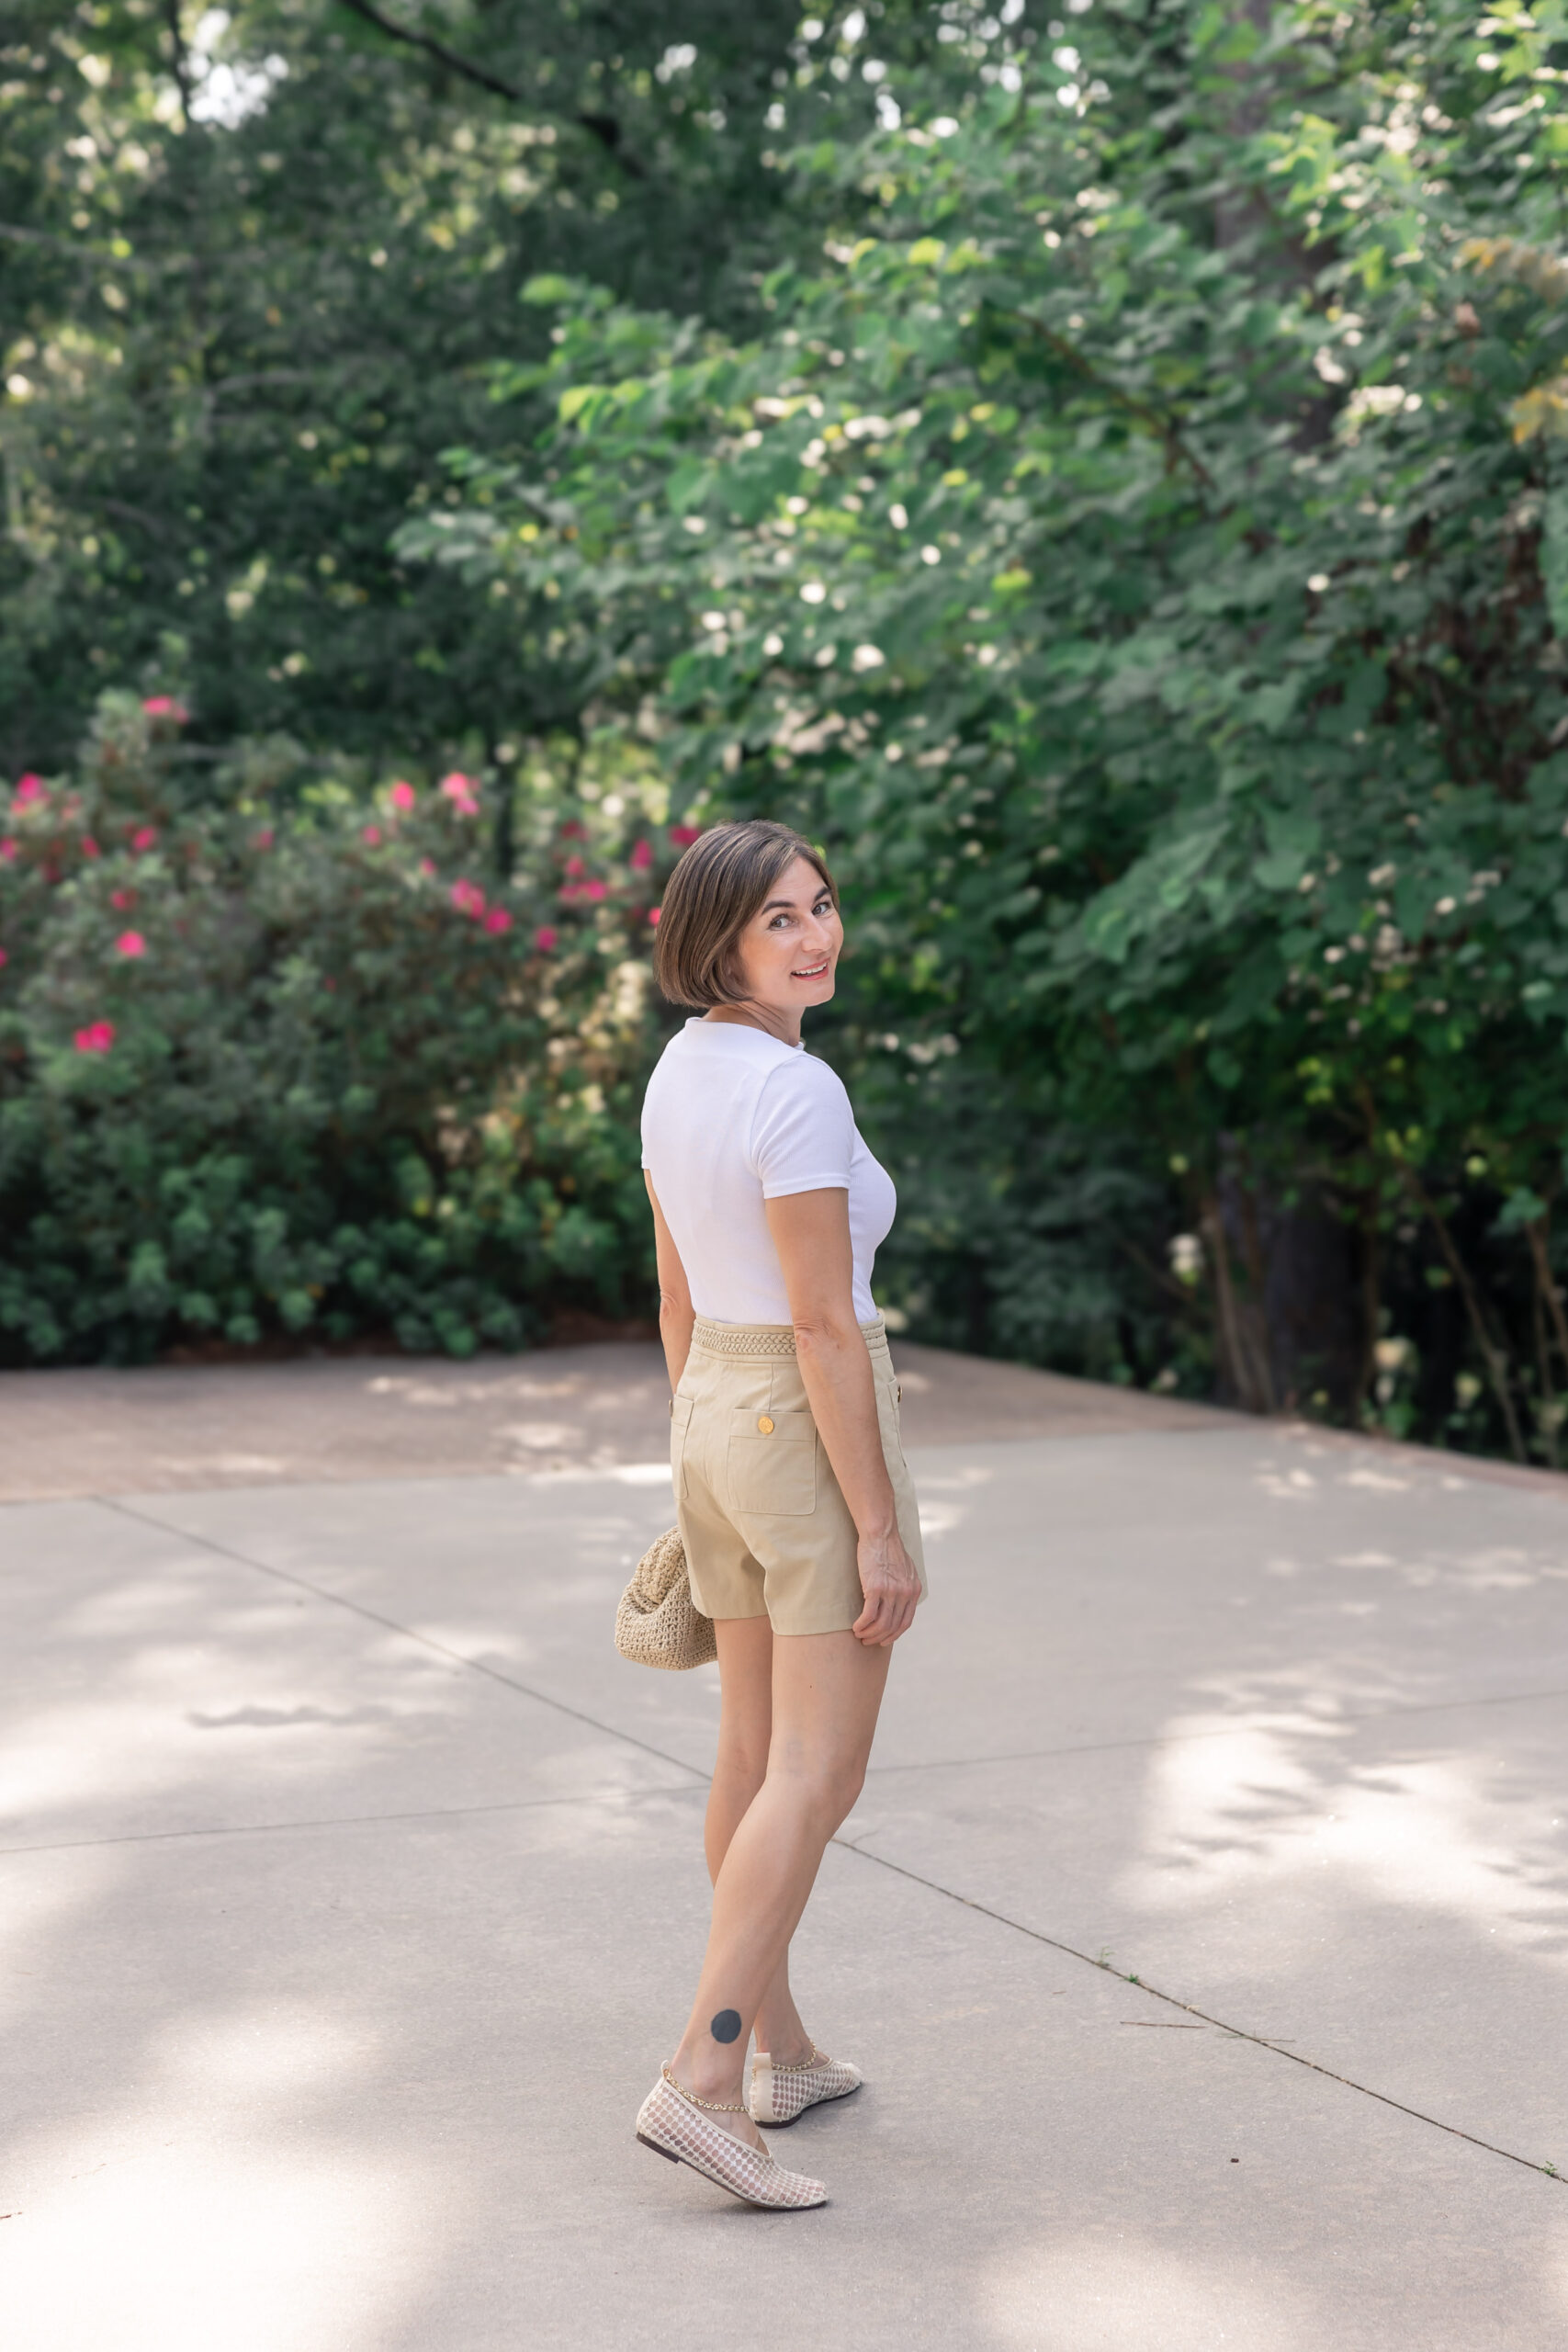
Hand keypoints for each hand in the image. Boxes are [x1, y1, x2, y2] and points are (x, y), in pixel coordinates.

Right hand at [852, 1528, 922, 1646]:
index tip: (883, 1640)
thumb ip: (906, 1586)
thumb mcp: (906, 1569)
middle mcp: (905, 1593)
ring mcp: (891, 1591)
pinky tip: (855, 1627)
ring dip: (869, 1634)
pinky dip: (862, 1625)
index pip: (906, 1622)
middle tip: (868, 1641)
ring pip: (881, 1624)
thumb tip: (900, 1601)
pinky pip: (869, 1616)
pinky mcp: (875, 1588)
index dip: (894, 1635)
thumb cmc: (888, 1549)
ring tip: (859, 1635)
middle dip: (880, 1638)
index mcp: (914, 1590)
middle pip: (893, 1627)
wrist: (880, 1534)